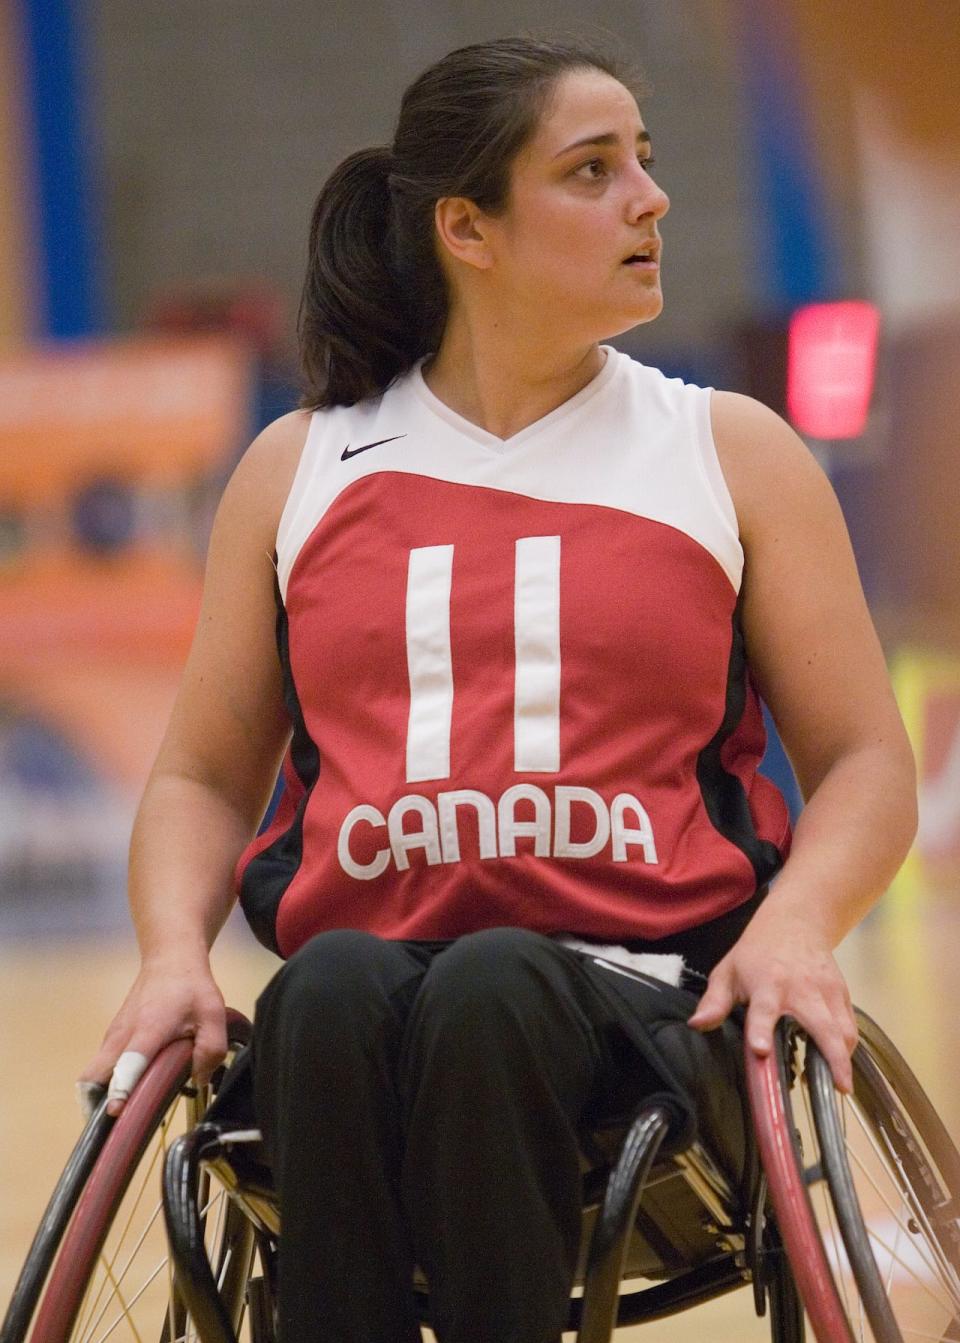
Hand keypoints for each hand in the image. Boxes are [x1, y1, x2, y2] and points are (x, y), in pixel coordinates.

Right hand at [77, 958, 226, 1116]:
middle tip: (118, 1124)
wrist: (170, 959)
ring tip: (126, 1113)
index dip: (120, 1090)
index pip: (128, 1064)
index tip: (116, 1112)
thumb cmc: (191, 987)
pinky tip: (132, 1089)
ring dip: (102, 1095)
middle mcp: (122, 1035)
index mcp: (148, 1031)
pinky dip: (107, 1082)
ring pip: (94, 1073)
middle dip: (98, 1103)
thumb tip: (200, 1081)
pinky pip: (102, 1066)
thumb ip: (210, 1050)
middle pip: (93, 1077)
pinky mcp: (112, 1036)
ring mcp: (113, 1035)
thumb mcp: (214, 1015)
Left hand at [687, 913, 857, 1092]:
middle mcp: (800, 989)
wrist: (795, 923)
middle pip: (821, 1025)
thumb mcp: (728, 971)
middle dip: (831, 1056)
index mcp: (767, 983)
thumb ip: (714, 1002)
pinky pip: (850, 1025)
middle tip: (838, 1088)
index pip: (763, 1010)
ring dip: (843, 1058)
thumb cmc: (757, 952)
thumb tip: (697, 1025)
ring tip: (838, 1084)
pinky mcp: (842, 994)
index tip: (762, 1050)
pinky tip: (839, 1063)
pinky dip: (848, 1047)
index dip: (761, 1030)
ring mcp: (825, 991)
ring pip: (843, 1029)